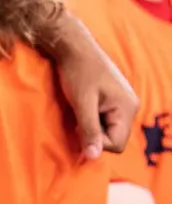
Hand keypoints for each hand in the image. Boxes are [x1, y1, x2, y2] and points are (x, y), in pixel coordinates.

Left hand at [54, 17, 136, 157]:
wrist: (74, 46)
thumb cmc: (77, 72)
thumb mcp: (81, 103)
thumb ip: (89, 130)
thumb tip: (93, 157)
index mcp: (127, 108)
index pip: (116, 144)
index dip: (96, 143)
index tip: (78, 129)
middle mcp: (130, 106)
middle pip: (114, 137)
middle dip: (94, 133)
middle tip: (77, 118)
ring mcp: (124, 101)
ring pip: (108, 128)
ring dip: (92, 125)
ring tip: (80, 109)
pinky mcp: (114, 98)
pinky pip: (106, 118)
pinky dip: (93, 117)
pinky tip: (83, 106)